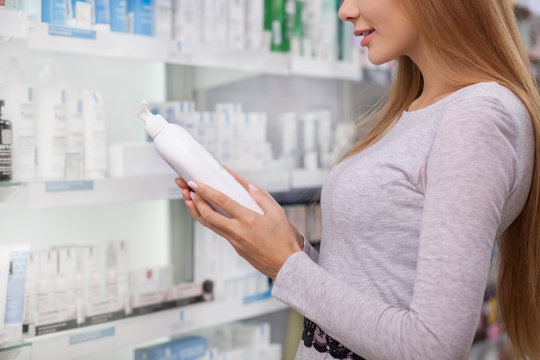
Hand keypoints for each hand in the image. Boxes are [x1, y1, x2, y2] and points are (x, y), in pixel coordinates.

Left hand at [175, 167, 302, 278]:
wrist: (286, 265)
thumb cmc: (284, 239)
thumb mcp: (277, 212)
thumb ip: (261, 196)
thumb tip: (248, 185)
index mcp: (248, 219)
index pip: (222, 201)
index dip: (206, 191)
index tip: (196, 183)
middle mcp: (238, 231)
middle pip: (208, 215)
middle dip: (195, 201)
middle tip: (187, 189)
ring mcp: (234, 241)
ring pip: (209, 225)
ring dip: (197, 211)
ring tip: (189, 199)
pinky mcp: (235, 247)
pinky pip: (218, 231)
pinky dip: (208, 220)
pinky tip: (205, 213)